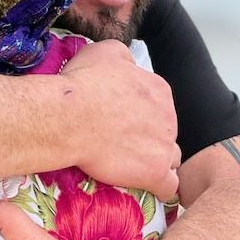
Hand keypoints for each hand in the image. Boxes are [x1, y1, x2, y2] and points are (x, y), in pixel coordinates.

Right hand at [60, 39, 180, 199]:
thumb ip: (124, 56)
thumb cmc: (81, 83)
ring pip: (171, 158)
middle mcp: (168, 116)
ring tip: (131, 165)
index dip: (141, 114)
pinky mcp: (154, 173)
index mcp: (158, 89)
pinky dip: (160, 187)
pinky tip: (145, 185)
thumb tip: (130, 65)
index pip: (159, 105)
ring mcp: (164, 146)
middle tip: (120, 142)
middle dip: (148, 137)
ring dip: (155, 161)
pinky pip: (169, 186)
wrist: (68, 117)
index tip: (120, 120)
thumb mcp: (104, 51)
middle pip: (165, 131)